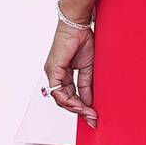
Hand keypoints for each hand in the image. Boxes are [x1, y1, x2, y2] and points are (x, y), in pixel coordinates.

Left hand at [45, 14, 96, 128]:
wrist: (77, 25)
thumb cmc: (83, 41)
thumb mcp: (88, 69)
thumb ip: (87, 86)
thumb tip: (88, 102)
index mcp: (63, 74)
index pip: (69, 96)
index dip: (81, 107)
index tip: (93, 115)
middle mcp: (55, 75)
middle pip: (64, 100)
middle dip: (79, 111)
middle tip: (92, 119)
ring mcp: (52, 73)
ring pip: (60, 98)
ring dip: (75, 108)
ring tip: (88, 113)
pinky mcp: (53, 70)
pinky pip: (58, 91)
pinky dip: (69, 100)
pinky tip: (79, 105)